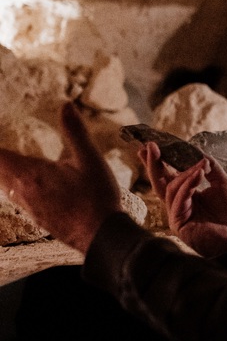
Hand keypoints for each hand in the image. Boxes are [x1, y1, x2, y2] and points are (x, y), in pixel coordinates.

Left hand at [0, 102, 121, 253]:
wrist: (102, 235)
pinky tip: (29, 189)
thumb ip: (75, 132)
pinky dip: (16, 190)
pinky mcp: (39, 219)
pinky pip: (19, 201)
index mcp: (32, 173)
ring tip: (9, 165)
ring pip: (7, 189)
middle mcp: (24, 192)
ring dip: (5, 176)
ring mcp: (30, 208)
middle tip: (3, 154)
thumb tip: (66, 105)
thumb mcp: (90, 159)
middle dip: (0, 160)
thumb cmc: (96, 196)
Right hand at [140, 142, 226, 257]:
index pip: (169, 176)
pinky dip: (188, 186)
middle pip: (160, 182)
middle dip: (154, 164)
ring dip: (184, 174)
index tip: (152, 145)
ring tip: (198, 166)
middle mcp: (178, 204)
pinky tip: (197, 175)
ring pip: (171, 189)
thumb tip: (200, 155)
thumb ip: (210, 169)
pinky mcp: (178, 223)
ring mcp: (177, 214)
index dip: (160, 162)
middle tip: (150, 146)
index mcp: (187, 195)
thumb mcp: (222, 184)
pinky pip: (178, 201)